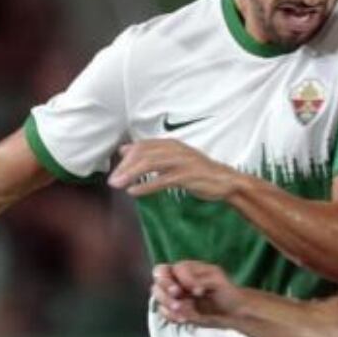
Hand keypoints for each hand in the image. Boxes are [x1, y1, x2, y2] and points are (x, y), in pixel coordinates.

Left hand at [109, 139, 238, 200]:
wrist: (226, 181)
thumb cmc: (199, 172)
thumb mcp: (175, 159)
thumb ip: (152, 155)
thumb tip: (125, 149)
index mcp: (171, 144)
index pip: (143, 146)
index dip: (127, 157)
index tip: (115, 168)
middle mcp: (175, 149)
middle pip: (143, 154)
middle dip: (125, 168)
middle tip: (111, 181)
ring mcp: (181, 162)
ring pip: (150, 165)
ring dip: (131, 175)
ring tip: (118, 186)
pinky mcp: (187, 176)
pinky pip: (162, 180)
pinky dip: (146, 185)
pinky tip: (134, 192)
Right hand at [153, 261, 243, 328]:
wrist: (231, 313)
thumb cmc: (225, 291)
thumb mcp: (216, 278)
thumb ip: (198, 278)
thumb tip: (187, 288)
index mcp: (184, 269)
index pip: (168, 270)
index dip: (179, 280)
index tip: (197, 291)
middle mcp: (175, 280)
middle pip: (157, 282)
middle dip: (166, 293)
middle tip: (179, 303)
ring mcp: (173, 296)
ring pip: (157, 297)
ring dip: (167, 305)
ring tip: (183, 314)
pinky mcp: (174, 311)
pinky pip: (164, 312)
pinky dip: (172, 316)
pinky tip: (184, 319)